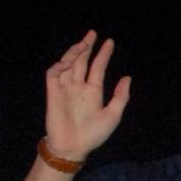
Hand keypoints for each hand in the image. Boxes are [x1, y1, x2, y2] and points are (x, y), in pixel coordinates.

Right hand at [43, 32, 130, 160]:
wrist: (73, 148)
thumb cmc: (93, 135)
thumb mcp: (112, 115)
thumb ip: (120, 97)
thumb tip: (127, 77)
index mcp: (93, 92)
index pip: (97, 67)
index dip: (103, 54)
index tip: (110, 42)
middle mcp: (78, 87)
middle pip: (82, 61)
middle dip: (86, 47)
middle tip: (92, 33)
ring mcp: (65, 89)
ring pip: (68, 64)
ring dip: (74, 53)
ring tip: (83, 43)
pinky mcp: (52, 92)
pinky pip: (53, 74)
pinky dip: (60, 65)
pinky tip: (68, 61)